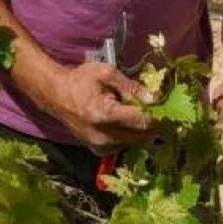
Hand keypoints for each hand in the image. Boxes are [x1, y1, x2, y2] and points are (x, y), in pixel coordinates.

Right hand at [39, 62, 155, 150]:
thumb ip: (131, 86)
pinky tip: (125, 122)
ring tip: (139, 113)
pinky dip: (130, 135)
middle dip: (153, 124)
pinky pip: (124, 145)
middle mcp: (102, 135)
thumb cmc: (80, 80)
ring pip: (134, 142)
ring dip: (141, 130)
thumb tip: (154, 99)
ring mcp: (100, 146)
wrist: (56, 96)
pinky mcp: (98, 150)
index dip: (157, 115)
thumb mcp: (106, 73)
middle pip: (141, 136)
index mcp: (103, 114)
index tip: (166, 107)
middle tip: (159, 111)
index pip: (141, 121)